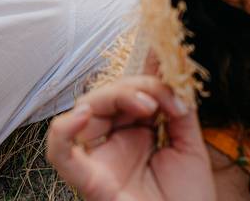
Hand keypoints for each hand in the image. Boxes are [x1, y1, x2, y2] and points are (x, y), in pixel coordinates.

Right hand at [46, 76, 215, 200]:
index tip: (168, 63)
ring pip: (84, 109)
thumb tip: (173, 70)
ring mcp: (99, 158)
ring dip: (113, 96)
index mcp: (135, 133)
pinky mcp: (88, 179)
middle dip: (134, 86)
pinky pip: (60, 152)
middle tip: (160, 99)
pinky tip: (81, 115)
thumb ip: (179, 110)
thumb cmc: (187, 200)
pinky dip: (63, 130)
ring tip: (145, 106)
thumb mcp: (190, 146)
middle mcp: (113, 142)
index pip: (129, 92)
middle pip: (106, 96)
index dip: (144, 74)